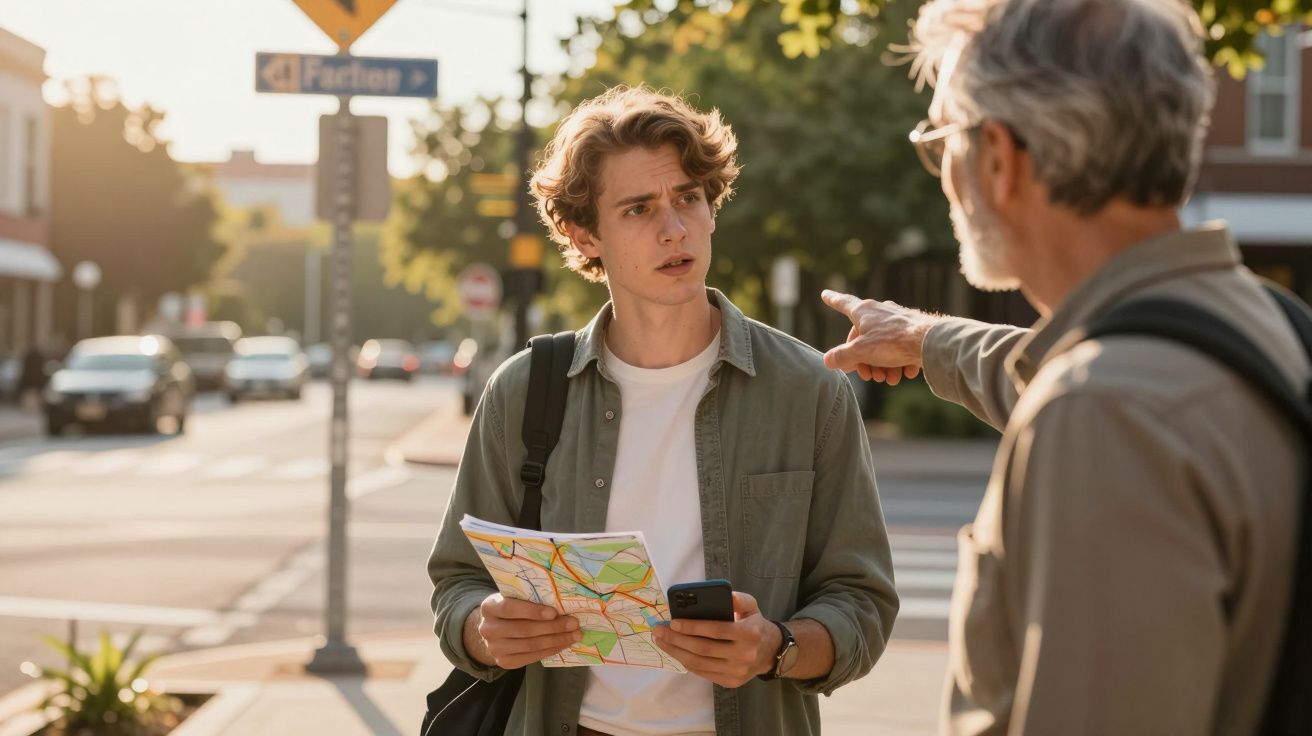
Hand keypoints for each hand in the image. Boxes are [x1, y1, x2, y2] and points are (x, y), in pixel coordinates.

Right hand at [465, 594, 581, 669]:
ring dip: (556, 640)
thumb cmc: (511, 609)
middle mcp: (488, 629)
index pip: (511, 609)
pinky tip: (563, 644)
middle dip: (553, 627)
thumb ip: (529, 599)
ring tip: (574, 635)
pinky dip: (550, 650)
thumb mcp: (513, 598)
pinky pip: (531, 657)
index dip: (533, 611)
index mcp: (489, 607)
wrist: (495, 630)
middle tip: (573, 623)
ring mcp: (494, 648)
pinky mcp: (504, 662)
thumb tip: (561, 603)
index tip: (554, 612)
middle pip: (524, 629)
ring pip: (530, 645)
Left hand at [652, 592, 780, 687]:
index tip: (673, 622)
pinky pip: (702, 672)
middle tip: (658, 631)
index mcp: (749, 634)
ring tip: (661, 641)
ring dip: (676, 652)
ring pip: (699, 663)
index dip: (693, 627)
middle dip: (677, 640)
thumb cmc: (754, 624)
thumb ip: (739, 599)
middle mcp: (743, 655)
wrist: (769, 652)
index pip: (716, 630)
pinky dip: (686, 662)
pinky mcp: (730, 682)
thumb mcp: (751, 606)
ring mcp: (736, 672)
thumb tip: (726, 596)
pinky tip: (675, 652)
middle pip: (703, 649)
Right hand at [820, 289, 938, 384]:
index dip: (833, 300)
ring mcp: (898, 319)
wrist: (929, 342)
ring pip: (883, 346)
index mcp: (864, 311)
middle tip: (869, 376)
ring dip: (883, 366)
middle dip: (865, 360)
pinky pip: (900, 347)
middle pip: (864, 337)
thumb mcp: (860, 351)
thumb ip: (841, 356)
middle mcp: (880, 311)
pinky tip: (904, 373)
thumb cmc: (892, 342)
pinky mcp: (913, 329)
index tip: (825, 294)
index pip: (843, 303)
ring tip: (890, 379)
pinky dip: (900, 362)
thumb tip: (828, 360)